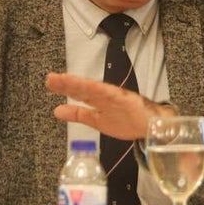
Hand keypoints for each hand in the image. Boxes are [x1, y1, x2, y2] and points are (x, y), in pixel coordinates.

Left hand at [46, 72, 171, 139]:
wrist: (152, 125)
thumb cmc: (127, 120)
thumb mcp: (97, 120)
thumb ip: (78, 114)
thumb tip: (57, 111)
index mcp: (97, 99)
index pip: (78, 92)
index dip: (64, 87)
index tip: (50, 81)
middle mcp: (105, 95)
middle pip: (84, 88)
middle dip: (68, 83)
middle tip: (51, 78)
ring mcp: (115, 97)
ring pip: (95, 89)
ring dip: (80, 84)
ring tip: (64, 79)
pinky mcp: (126, 100)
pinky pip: (111, 94)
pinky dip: (100, 90)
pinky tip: (88, 86)